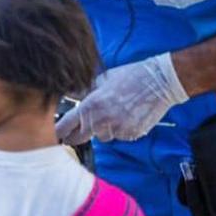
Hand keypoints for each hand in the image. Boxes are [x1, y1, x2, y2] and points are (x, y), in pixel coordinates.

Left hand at [56, 53, 188, 144]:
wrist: (159, 82)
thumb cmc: (131, 77)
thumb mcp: (102, 80)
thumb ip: (84, 91)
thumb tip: (70, 94)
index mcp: (90, 106)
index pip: (66, 126)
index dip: (59, 131)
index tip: (55, 134)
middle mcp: (101, 121)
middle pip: (80, 138)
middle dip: (76, 135)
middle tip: (77, 131)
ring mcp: (117, 130)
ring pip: (101, 137)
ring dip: (102, 130)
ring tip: (114, 112)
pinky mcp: (131, 135)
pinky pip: (118, 136)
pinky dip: (119, 130)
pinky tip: (127, 116)